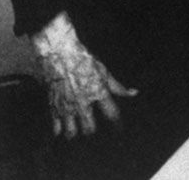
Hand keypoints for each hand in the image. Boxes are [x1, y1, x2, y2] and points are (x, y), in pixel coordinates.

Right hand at [32, 13, 137, 137]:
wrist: (60, 55)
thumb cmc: (85, 62)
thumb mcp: (104, 72)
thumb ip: (118, 87)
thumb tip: (134, 93)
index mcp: (99, 92)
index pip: (112, 114)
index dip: (117, 123)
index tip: (118, 127)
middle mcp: (83, 103)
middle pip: (90, 128)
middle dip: (92, 130)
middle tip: (93, 127)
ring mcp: (67, 106)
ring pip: (71, 132)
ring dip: (75, 133)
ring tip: (77, 129)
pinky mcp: (54, 107)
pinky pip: (56, 127)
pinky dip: (59, 131)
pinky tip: (62, 129)